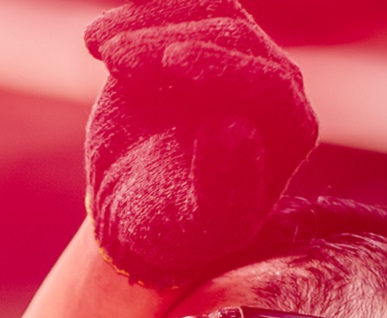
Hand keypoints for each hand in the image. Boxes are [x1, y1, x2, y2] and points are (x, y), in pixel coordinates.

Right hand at [84, 0, 318, 287]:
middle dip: (169, 44)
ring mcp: (233, 55)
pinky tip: (95, 40)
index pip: (269, 84)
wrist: (133, 209)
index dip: (222, 69)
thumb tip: (235, 125)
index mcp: (290, 128)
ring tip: (100, 50)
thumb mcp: (199, 226)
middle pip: (232, 38)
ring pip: (201, 11)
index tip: (170, 61)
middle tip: (115, 63)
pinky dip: (135, 13)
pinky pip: (171, 7)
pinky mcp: (194, 36)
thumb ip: (224, 186)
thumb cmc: (174, 226)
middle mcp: (272, 82)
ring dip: (147, 24)